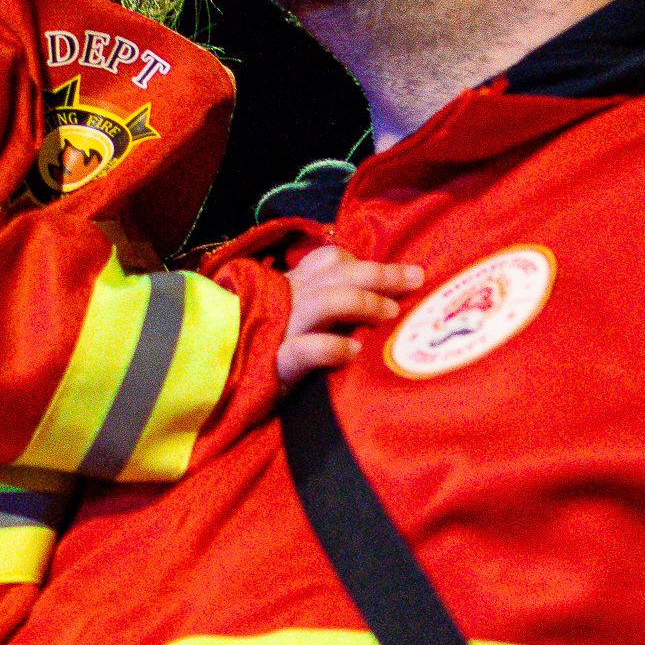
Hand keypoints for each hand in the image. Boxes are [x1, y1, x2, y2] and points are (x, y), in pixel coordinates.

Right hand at [277, 246, 422, 385]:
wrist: (229, 383)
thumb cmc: (276, 350)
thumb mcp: (299, 317)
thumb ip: (329, 303)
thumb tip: (384, 298)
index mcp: (295, 286)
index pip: (329, 260)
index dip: (366, 263)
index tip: (400, 276)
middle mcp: (289, 300)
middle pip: (337, 275)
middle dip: (380, 275)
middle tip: (414, 282)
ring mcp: (282, 330)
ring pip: (323, 303)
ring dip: (363, 303)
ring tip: (391, 313)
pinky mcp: (276, 363)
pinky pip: (304, 350)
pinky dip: (331, 347)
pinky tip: (355, 351)